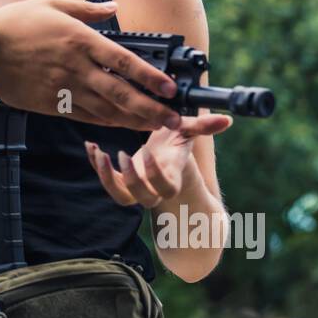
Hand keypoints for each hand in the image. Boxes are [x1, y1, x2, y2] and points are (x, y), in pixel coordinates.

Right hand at [0, 0, 183, 132]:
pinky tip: (122, 125)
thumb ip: (88, 10)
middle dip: (152, 109)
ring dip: (134, 120)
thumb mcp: (52, 3)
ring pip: (106, 111)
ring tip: (156, 127)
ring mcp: (63, 89)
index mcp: (80, 40)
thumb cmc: (15, 22)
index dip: (150, 77)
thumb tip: (114, 10)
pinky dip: (106, 123)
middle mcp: (76, 67)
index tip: (169, 88)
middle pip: (121, 93)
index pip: (124, 61)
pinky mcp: (51, 104)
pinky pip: (84, 117)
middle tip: (175, 120)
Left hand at [85, 113, 232, 207]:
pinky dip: (96, 165)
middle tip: (122, 154)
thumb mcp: (187, 131)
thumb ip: (203, 126)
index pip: (166, 187)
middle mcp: (154, 188)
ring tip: (99, 153)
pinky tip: (91, 146)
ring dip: (106, 178)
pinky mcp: (121, 181)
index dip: (156, 176)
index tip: (148, 151)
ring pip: (121, 196)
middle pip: (143, 198)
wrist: (164, 153)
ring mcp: (137, 187)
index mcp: (172, 177)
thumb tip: (227, 120)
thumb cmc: (177, 142)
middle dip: (131, 179)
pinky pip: (107, 181)